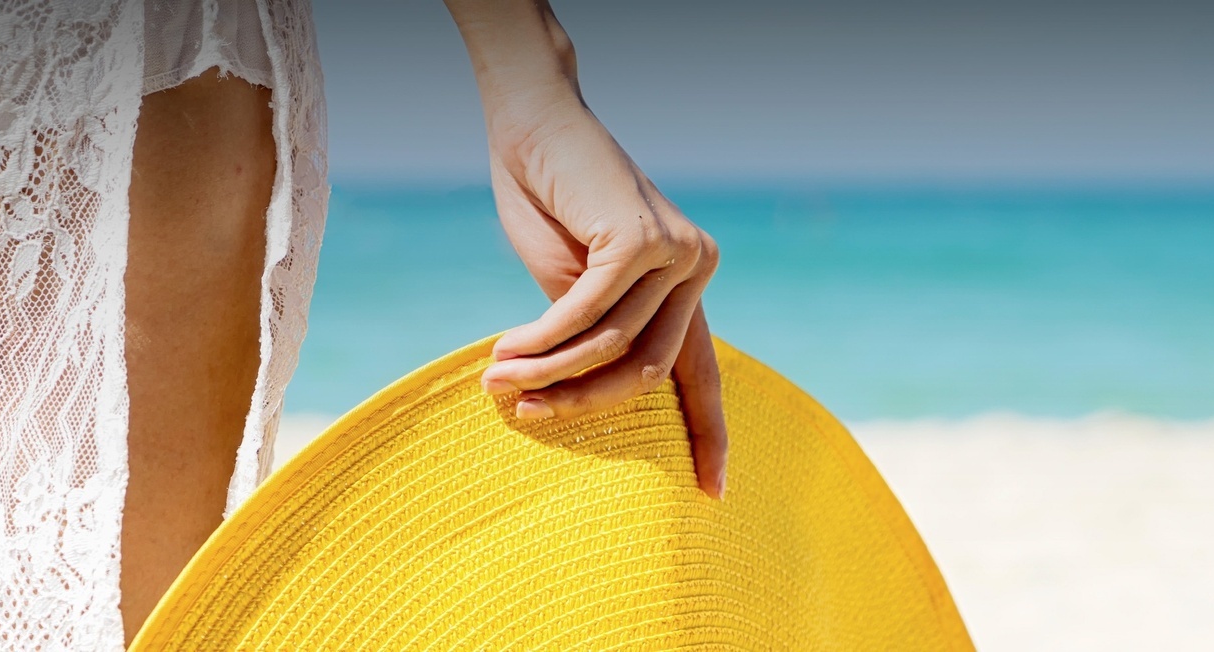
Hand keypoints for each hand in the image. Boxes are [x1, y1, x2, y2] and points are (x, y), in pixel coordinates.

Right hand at [473, 94, 726, 497]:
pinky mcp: (638, 241)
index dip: (710, 434)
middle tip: (525, 414)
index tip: (715, 493)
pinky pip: (585, 314)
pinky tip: (507, 348)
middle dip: (585, 405)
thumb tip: (586, 399)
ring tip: (499, 382)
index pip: (704, 372)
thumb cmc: (551, 201)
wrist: (536, 123)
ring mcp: (676, 253)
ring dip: (549, 372)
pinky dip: (542, 339)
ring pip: (612, 346)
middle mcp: (696, 268)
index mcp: (690, 284)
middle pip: (649, 371)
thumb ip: (597, 334)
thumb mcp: (578, 283)